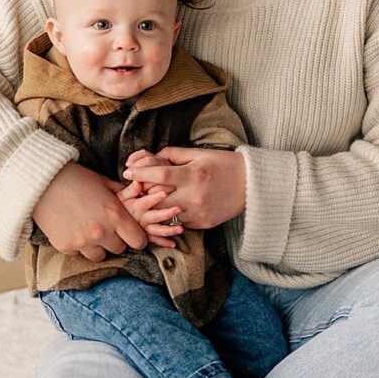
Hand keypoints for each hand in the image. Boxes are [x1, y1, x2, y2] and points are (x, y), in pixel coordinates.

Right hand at [30, 161, 149, 262]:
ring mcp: (82, 242)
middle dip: (114, 240)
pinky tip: (70, 227)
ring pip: (99, 255)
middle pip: (119, 249)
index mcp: (114, 215)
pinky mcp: (65, 246)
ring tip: (86, 229)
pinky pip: (78, 253)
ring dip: (96, 246)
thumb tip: (137, 201)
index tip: (128, 233)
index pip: (138, 241)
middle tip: (104, 227)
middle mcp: (101, 232)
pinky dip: (76, 244)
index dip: (135, 237)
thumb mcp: (103, 182)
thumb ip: (122, 196)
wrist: (41, 180)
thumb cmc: (75, 178)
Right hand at [118, 162, 183, 246]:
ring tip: (181, 229)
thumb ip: (132, 188)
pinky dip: (163, 243)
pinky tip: (173, 244)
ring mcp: (142, 228)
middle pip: (155, 216)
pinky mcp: (143, 236)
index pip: (146, 201)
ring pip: (156, 231)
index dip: (155, 198)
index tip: (165, 193)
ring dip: (169, 230)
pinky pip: (154, 241)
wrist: (106, 222)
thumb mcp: (121, 195)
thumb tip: (138, 179)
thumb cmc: (116, 204)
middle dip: (167, 213)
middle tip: (179, 208)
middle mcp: (139, 218)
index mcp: (135, 206)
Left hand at [124, 145, 247, 230]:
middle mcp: (194, 196)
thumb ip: (173, 155)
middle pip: (157, 198)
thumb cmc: (224, 164)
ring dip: (154, 207)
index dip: (140, 172)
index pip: (159, 174)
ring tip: (147, 200)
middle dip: (143, 192)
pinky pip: (179, 222)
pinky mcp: (203, 224)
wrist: (251, 186)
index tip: (127, 171)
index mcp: (193, 175)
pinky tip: (168, 208)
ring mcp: (198, 213)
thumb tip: (149, 159)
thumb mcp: (199, 154)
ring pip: (165, 214)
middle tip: (135, 188)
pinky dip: (170, 215)